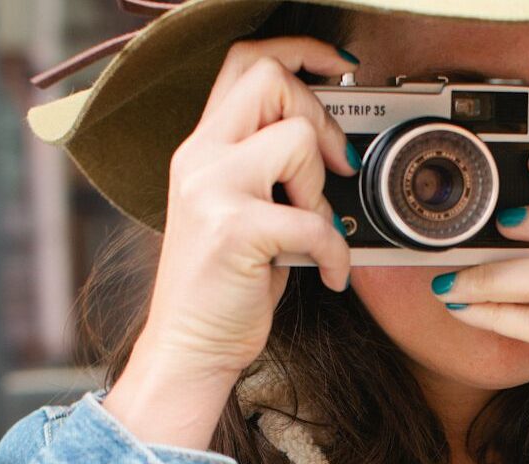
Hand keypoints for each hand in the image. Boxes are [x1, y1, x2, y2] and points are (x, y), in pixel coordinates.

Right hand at [106, 36, 358, 450]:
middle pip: (269, 79)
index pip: (244, 61)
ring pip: (295, 141)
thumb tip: (327, 149)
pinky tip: (328, 275)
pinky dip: (334, 252)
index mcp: (202, 149)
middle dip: (319, 116)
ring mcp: (213, 191)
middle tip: (333, 168)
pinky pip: (314, 220)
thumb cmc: (222, 291)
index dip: (298, 51)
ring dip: (321, 189)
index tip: (339, 68)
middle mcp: (200, 158)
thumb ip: (266, 174)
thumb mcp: (240, 216)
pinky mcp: (235, 230)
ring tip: (311, 232)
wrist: (190, 348)